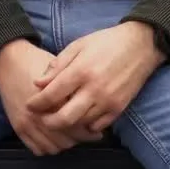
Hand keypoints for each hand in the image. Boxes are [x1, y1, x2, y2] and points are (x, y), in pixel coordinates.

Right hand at [0, 39, 97, 156]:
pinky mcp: (18, 128)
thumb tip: (91, 104)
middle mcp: (40, 114)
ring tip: (72, 136)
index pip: (76, 125)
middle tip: (88, 134)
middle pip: (67, 139)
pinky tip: (56, 138)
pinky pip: (38, 149)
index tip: (97, 130)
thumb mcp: (60, 70)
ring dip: (65, 144)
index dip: (90, 130)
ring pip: (54, 147)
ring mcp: (28, 123)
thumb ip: (73, 87)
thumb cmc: (36, 61)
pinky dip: (49, 147)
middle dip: (80, 139)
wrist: (8, 60)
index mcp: (53, 99)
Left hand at [26, 21, 165, 134]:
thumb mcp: (78, 45)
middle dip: (48, 122)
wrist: (140, 45)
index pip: (52, 95)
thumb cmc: (106, 42)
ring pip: (80, 125)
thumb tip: (38, 83)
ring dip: (67, 125)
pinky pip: (97, 126)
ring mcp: (108, 101)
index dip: (37, 103)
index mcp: (81, 71)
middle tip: (41, 119)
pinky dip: (85, 125)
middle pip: (64, 118)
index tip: (29, 105)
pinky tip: (79, 118)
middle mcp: (94, 89)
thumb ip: (58, 65)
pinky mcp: (119, 108)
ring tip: (58, 119)